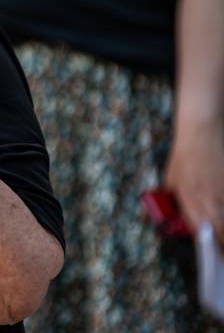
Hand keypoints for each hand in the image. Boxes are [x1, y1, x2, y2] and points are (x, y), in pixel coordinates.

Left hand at [164, 119, 223, 246]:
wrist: (202, 131)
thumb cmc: (184, 156)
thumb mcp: (171, 180)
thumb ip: (175, 201)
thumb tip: (179, 220)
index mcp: (188, 196)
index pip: (201, 229)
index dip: (210, 246)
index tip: (215, 258)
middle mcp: (208, 196)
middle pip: (221, 228)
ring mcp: (223, 190)